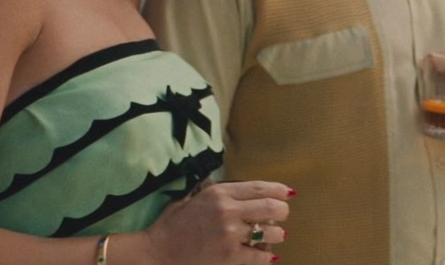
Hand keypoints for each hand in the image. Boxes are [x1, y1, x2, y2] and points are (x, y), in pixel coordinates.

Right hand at [137, 180, 290, 264]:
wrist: (156, 253)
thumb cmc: (171, 226)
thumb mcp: (193, 198)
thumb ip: (216, 192)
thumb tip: (237, 190)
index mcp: (219, 193)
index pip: (259, 188)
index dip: (279, 190)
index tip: (288, 193)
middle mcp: (228, 210)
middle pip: (271, 207)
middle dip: (282, 211)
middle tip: (282, 215)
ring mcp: (230, 234)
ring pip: (269, 232)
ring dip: (277, 234)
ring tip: (276, 235)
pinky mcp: (230, 256)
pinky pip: (259, 255)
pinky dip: (267, 256)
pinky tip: (268, 255)